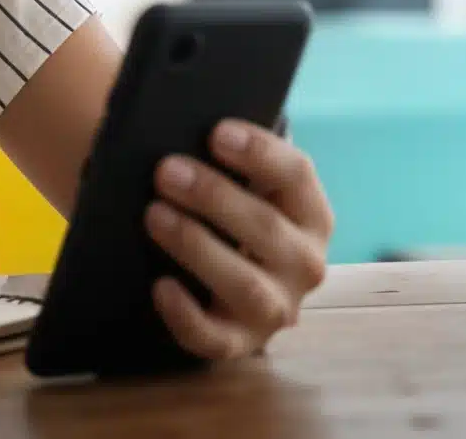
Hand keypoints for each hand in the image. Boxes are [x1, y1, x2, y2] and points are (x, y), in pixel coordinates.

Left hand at [144, 120, 333, 359]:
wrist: (232, 286)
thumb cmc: (233, 218)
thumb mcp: (245, 186)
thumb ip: (227, 160)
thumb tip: (178, 124)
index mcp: (311, 214)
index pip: (296, 176)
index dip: (259, 153)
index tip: (216, 133)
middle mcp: (305, 263)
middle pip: (266, 227)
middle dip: (214, 196)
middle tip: (166, 170)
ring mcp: (276, 308)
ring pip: (243, 283)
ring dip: (197, 246)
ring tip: (154, 215)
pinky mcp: (241, 342)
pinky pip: (215, 338)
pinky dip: (186, 315)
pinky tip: (160, 286)